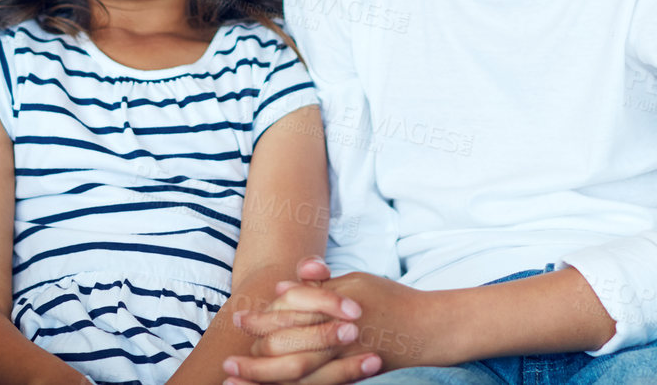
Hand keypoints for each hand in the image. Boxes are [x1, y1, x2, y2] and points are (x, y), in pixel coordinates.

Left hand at [234, 265, 433, 383]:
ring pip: (298, 374)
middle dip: (255, 358)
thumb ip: (318, 287)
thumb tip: (280, 288)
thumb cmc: (389, 299)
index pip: (289, 315)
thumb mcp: (354, 282)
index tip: (240, 321)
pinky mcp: (351, 376)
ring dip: (264, 378)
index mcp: (336, 310)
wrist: (427, 330)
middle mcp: (339, 337)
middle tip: (228, 363)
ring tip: (236, 381)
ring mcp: (346, 362)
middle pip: (287, 349)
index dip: (263, 319)